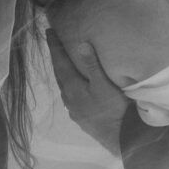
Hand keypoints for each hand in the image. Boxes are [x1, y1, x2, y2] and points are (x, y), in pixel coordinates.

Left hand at [46, 29, 128, 154]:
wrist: (119, 138)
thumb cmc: (113, 109)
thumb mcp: (104, 84)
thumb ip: (92, 65)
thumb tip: (80, 44)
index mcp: (72, 86)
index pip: (60, 61)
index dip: (54, 46)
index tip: (48, 31)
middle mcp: (68, 97)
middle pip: (59, 73)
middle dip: (56, 57)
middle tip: (54, 43)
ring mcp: (73, 108)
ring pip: (64, 85)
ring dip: (63, 71)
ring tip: (64, 62)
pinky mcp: (80, 116)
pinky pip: (70, 95)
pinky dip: (69, 84)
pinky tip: (75, 86)